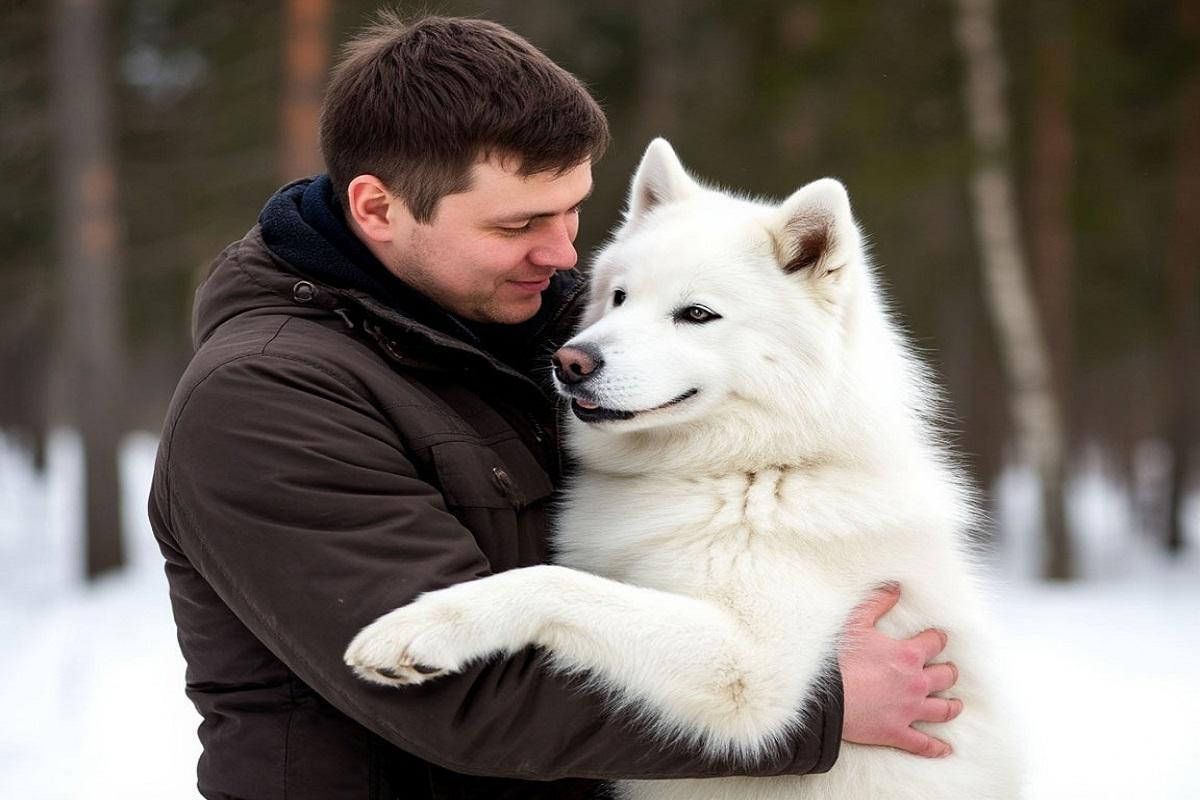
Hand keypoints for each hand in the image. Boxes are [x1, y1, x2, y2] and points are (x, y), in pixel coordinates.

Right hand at [838, 584, 961, 757]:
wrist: (824, 697)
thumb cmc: (838, 659)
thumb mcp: (855, 622)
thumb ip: (877, 602)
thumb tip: (895, 587)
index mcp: (908, 655)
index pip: (935, 642)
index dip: (938, 638)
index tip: (938, 638)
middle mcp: (916, 682)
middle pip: (945, 676)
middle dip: (949, 671)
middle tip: (948, 670)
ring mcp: (909, 710)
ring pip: (942, 710)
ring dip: (951, 706)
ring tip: (955, 705)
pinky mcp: (897, 732)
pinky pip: (923, 744)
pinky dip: (936, 748)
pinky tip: (945, 749)